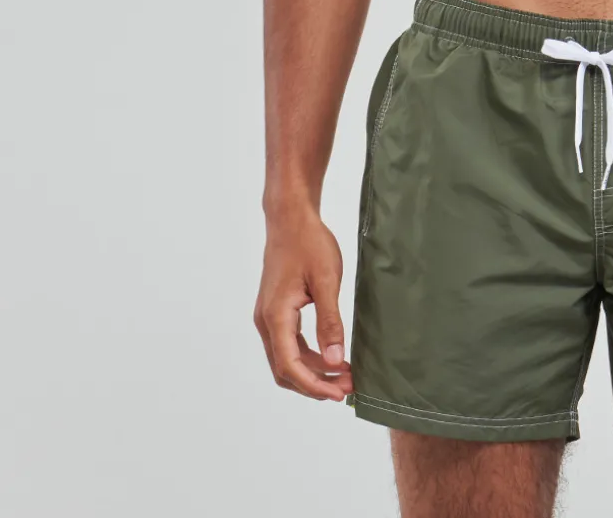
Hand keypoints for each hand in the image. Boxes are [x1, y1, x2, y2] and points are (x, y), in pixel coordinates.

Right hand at [254, 209, 352, 401]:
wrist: (290, 219)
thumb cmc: (309, 244)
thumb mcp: (327, 281)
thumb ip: (330, 322)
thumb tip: (335, 360)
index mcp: (276, 315)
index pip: (290, 365)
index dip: (314, 385)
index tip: (339, 394)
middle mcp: (266, 321)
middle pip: (285, 369)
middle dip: (315, 383)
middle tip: (347, 387)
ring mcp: (268, 317)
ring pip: (286, 359)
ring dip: (313, 371)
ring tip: (344, 374)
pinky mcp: (275, 311)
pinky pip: (288, 344)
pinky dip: (308, 356)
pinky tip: (331, 355)